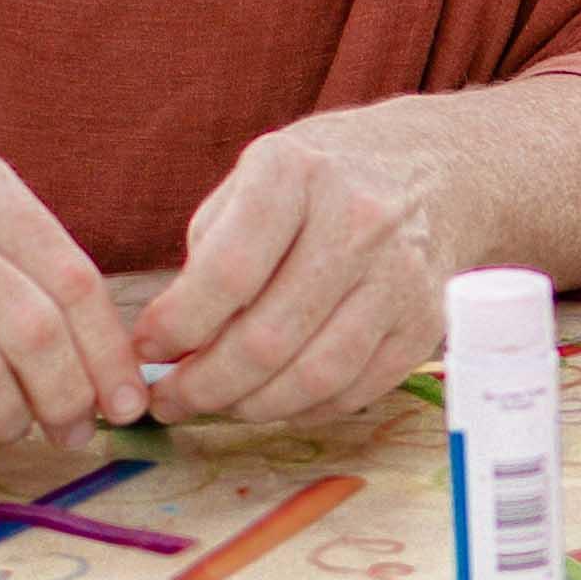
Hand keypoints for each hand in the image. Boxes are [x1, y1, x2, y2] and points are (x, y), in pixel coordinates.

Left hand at [143, 104, 465, 429]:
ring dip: (250, 407)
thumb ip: (210, 253)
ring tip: (215, 406)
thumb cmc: (319, 183)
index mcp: (296, 172)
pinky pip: (353, 391)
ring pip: (313, 377)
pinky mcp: (424, 321)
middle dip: (204, 385)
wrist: (433, 170)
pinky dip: (302, 409)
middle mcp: (357, 219)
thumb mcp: (254, 180)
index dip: (178, 326)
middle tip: (170, 400)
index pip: (228, 272)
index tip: (147, 350)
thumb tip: (170, 346)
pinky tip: (272, 399)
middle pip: (268, 338)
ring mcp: (399, 275)